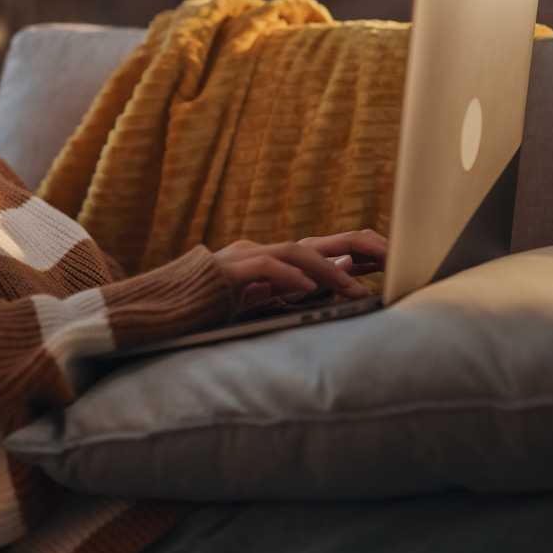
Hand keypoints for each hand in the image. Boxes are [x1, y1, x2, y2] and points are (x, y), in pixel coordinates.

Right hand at [212, 230, 386, 312]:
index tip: (394, 261)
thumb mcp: (258, 303)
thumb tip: (336, 279)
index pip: (324, 249)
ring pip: (295, 252)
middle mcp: (261, 252)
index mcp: (271, 261)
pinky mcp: (226, 274)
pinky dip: (288, 277)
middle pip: (319, 241)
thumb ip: (292, 290)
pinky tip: (309, 288)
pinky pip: (263, 268)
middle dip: (359, 247)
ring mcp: (242, 259)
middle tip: (395, 259)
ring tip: (357, 289)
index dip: (360, 251)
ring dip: (330, 270)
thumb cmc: (208, 310)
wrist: (157, 310)